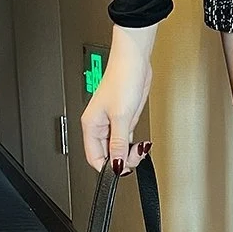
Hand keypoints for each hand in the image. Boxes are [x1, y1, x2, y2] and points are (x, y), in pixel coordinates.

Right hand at [80, 23, 157, 173]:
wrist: (134, 62)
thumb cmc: (123, 79)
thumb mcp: (121, 116)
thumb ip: (119, 143)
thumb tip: (117, 163)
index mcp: (91, 126)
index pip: (94, 157)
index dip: (108, 168)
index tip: (122, 168)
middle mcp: (100, 127)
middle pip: (107, 156)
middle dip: (122, 160)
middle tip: (135, 155)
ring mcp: (112, 124)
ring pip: (118, 150)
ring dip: (130, 154)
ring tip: (139, 148)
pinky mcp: (124, 120)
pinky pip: (127, 141)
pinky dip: (134, 146)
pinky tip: (141, 144)